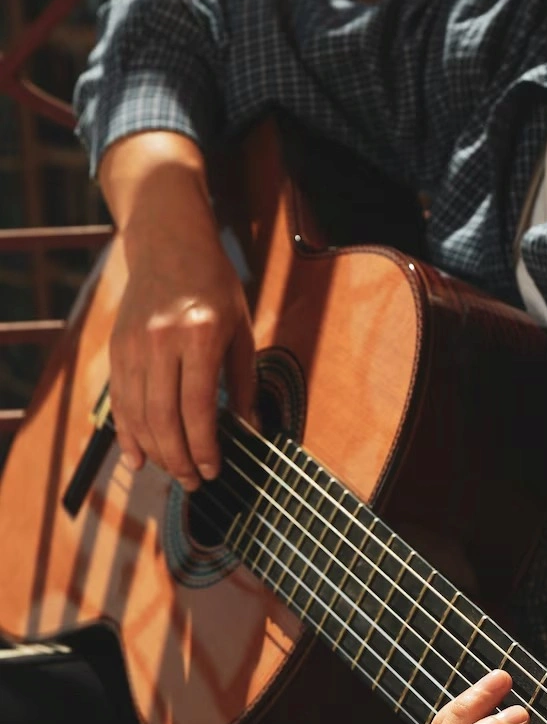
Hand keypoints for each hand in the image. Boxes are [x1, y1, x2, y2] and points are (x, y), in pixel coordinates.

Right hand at [100, 132, 254, 489]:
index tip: (213, 470)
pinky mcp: (117, 348)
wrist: (168, 240)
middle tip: (194, 483)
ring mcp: (133, 345)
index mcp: (199, 336)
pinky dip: (127, 433)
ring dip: (155, 452)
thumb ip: (243, 382)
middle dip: (179, 459)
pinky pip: (120, 401)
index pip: (197, 408)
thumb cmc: (214, 285)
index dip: (203, 447)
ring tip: (174, 474)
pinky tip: (137, 458)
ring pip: (137, 414)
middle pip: (163, 418)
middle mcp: (161, 342)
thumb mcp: (241, 329)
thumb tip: (252, 430)